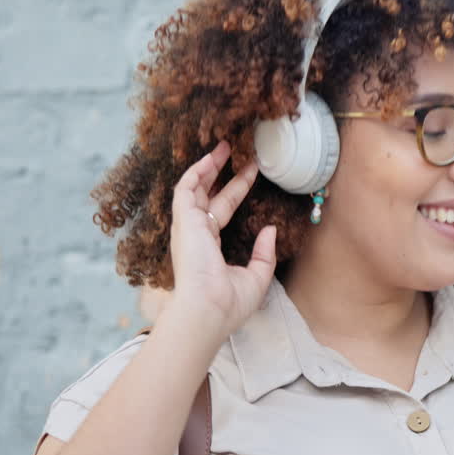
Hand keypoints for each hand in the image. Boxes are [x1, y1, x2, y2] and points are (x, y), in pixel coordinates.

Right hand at [166, 141, 276, 341]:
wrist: (208, 310)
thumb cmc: (229, 303)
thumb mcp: (256, 277)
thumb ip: (264, 253)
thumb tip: (270, 229)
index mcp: (209, 247)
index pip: (223, 210)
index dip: (237, 190)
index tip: (252, 172)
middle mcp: (196, 234)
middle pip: (209, 194)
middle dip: (222, 172)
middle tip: (238, 151)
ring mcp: (187, 226)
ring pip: (195, 187)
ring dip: (208, 165)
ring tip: (226, 144)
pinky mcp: (183, 221)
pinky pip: (186, 188)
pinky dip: (197, 171)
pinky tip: (211, 157)